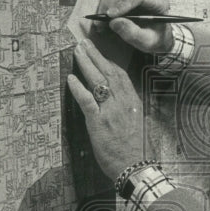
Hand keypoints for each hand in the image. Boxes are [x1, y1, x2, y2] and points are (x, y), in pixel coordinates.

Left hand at [66, 39, 144, 179]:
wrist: (136, 167)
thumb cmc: (137, 150)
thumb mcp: (138, 124)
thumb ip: (128, 110)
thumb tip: (118, 101)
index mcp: (133, 102)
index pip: (120, 75)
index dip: (108, 61)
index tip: (100, 52)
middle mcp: (123, 103)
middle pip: (109, 72)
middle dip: (96, 56)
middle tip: (84, 43)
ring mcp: (111, 111)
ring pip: (98, 81)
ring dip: (86, 64)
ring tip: (77, 52)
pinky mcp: (99, 122)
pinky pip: (87, 101)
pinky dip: (78, 88)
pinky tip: (71, 78)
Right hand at [95, 0, 174, 53]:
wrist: (157, 34)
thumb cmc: (155, 37)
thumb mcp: (147, 41)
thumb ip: (133, 34)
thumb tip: (114, 22)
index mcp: (159, 0)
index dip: (123, 3)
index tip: (110, 15)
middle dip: (109, 6)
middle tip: (99, 23)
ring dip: (104, 7)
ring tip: (100, 25)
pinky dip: (104, 6)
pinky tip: (102, 20)